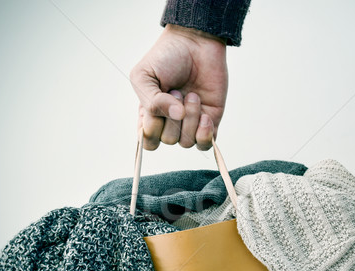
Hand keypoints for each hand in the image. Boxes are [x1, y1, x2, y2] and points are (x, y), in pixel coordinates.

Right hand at [130, 24, 227, 150]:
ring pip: (187, 141)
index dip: (151, 131)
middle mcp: (170, 122)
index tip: (154, 109)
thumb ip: (151, 101)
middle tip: (177, 90)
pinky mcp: (210, 120)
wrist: (195, 41)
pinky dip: (204, 134)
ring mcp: (190, 123)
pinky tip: (205, 116)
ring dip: (190, 118)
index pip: (148, 141)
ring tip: (192, 94)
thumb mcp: (144, 75)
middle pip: (168, 140)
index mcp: (150, 114)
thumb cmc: (166, 57)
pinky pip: (205, 144)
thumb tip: (176, 116)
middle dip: (172, 116)